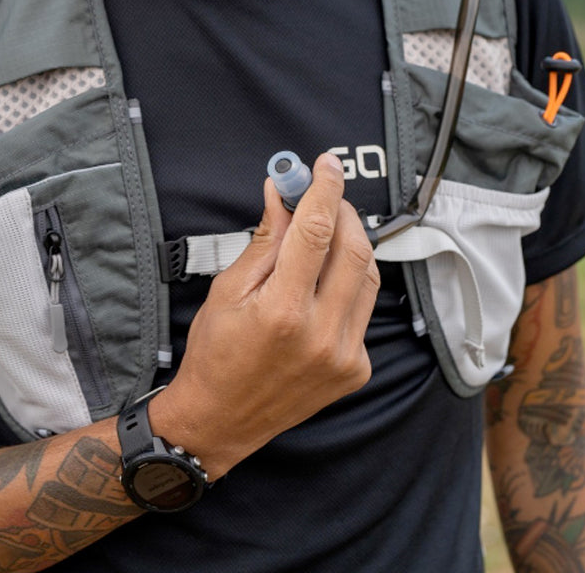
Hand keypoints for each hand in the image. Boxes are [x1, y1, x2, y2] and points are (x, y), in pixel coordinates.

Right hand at [151, 152, 379, 477]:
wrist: (221, 420)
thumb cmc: (215, 352)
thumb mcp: (228, 289)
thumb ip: (264, 240)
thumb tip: (280, 193)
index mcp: (283, 310)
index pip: (316, 231)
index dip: (324, 189)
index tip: (327, 164)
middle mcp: (322, 334)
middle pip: (354, 249)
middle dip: (343, 211)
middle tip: (326, 195)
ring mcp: (345, 355)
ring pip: (368, 277)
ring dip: (352, 244)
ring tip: (327, 231)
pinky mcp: (356, 369)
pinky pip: (364, 310)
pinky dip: (349, 284)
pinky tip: (324, 283)